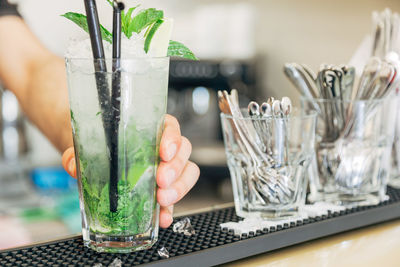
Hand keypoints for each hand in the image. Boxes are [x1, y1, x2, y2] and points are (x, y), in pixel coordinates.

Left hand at [62, 114, 198, 227]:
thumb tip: (75, 165)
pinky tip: (163, 217)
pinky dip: (171, 208)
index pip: (170, 127)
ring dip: (179, 187)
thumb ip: (77, 152)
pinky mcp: (163, 188)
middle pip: (183, 151)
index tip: (164, 152)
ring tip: (163, 199)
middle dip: (176, 168)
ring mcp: (166, 167)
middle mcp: (162, 146)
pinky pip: (175, 197)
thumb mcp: (84, 144)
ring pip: (187, 172)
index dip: (172, 139)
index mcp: (149, 128)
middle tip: (161, 180)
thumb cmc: (96, 142)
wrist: (90, 154)